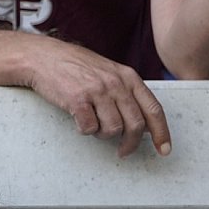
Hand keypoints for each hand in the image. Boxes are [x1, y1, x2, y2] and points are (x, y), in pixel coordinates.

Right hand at [20, 36, 171, 156]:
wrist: (44, 57)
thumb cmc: (75, 66)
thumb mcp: (109, 72)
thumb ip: (126, 93)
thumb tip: (142, 122)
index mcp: (128, 77)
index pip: (153, 109)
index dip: (162, 133)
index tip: (164, 150)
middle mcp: (116, 83)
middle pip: (136, 124)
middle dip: (131, 144)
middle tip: (123, 151)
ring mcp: (97, 91)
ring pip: (113, 129)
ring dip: (103, 134)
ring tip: (93, 125)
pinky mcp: (78, 100)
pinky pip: (89, 128)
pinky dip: (85, 130)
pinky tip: (79, 119)